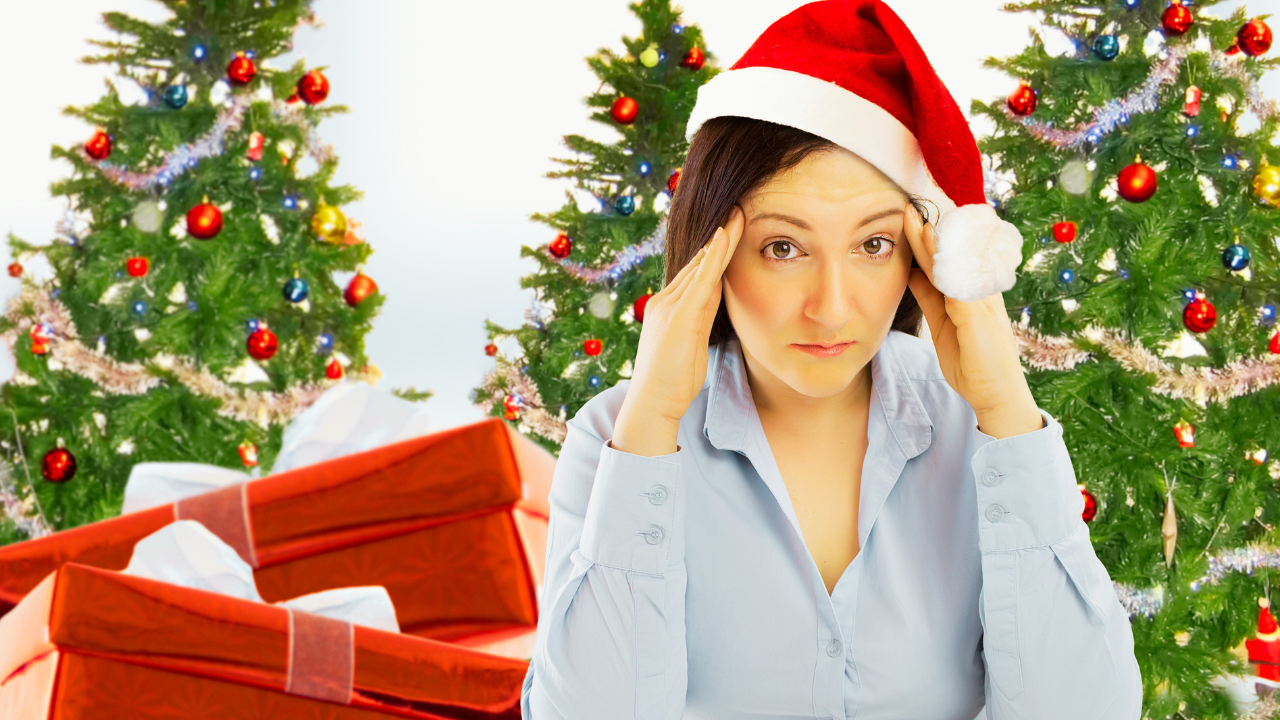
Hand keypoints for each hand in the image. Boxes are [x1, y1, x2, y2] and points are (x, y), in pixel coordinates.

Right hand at [612, 206, 745, 455]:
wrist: (651, 403)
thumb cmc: (672, 381)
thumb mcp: (691, 345)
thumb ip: (700, 321)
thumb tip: (714, 302)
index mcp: (669, 308)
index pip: (697, 274)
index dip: (715, 251)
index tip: (730, 230)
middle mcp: (666, 301)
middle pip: (699, 263)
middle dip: (719, 237)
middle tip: (738, 210)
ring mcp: (669, 307)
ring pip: (700, 266)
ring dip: (720, 239)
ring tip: (737, 215)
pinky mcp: (677, 317)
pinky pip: (700, 280)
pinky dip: (713, 257)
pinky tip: (724, 238)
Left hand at [902, 202, 1041, 438]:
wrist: (996, 395)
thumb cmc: (972, 361)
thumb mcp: (943, 323)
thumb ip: (930, 297)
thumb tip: (912, 271)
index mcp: (969, 291)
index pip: (947, 258)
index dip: (928, 237)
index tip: (909, 214)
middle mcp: (979, 289)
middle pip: (953, 254)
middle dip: (931, 228)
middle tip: (910, 203)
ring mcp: (981, 301)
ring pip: (956, 264)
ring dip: (935, 240)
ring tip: (916, 217)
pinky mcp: (978, 315)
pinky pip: (959, 284)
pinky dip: (945, 266)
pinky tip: (932, 251)